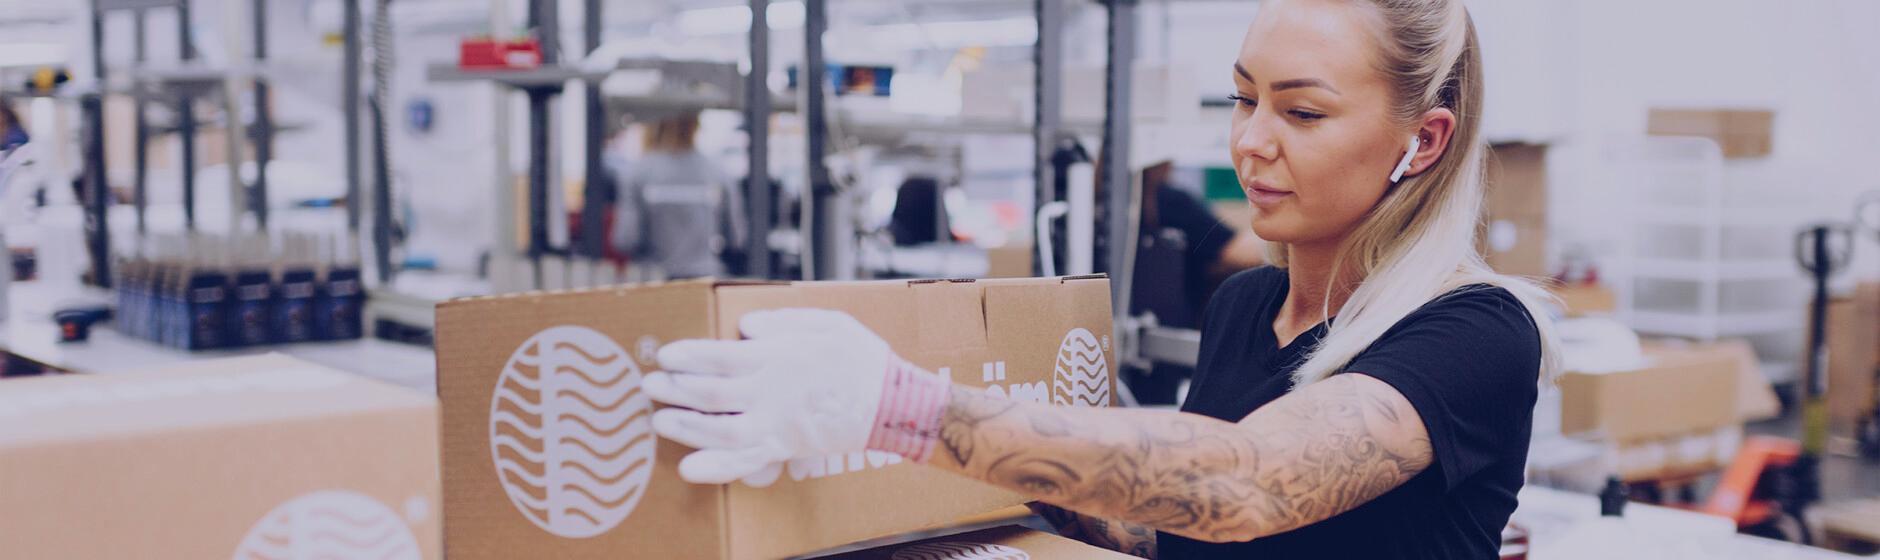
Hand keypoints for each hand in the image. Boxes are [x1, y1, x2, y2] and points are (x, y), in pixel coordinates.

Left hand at [644, 309, 950, 484]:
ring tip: (660, 421)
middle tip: (649, 385)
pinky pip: (745, 461)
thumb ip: (783, 320)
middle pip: (711, 392)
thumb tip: (745, 326)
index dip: (687, 356)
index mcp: (778, 355)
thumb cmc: (861, 357)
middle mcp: (770, 390)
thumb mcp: (827, 321)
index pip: (720, 355)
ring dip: (685, 426)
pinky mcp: (784, 447)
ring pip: (720, 428)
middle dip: (675, 389)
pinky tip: (690, 469)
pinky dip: (716, 467)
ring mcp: (776, 422)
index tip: (664, 355)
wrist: (893, 403)